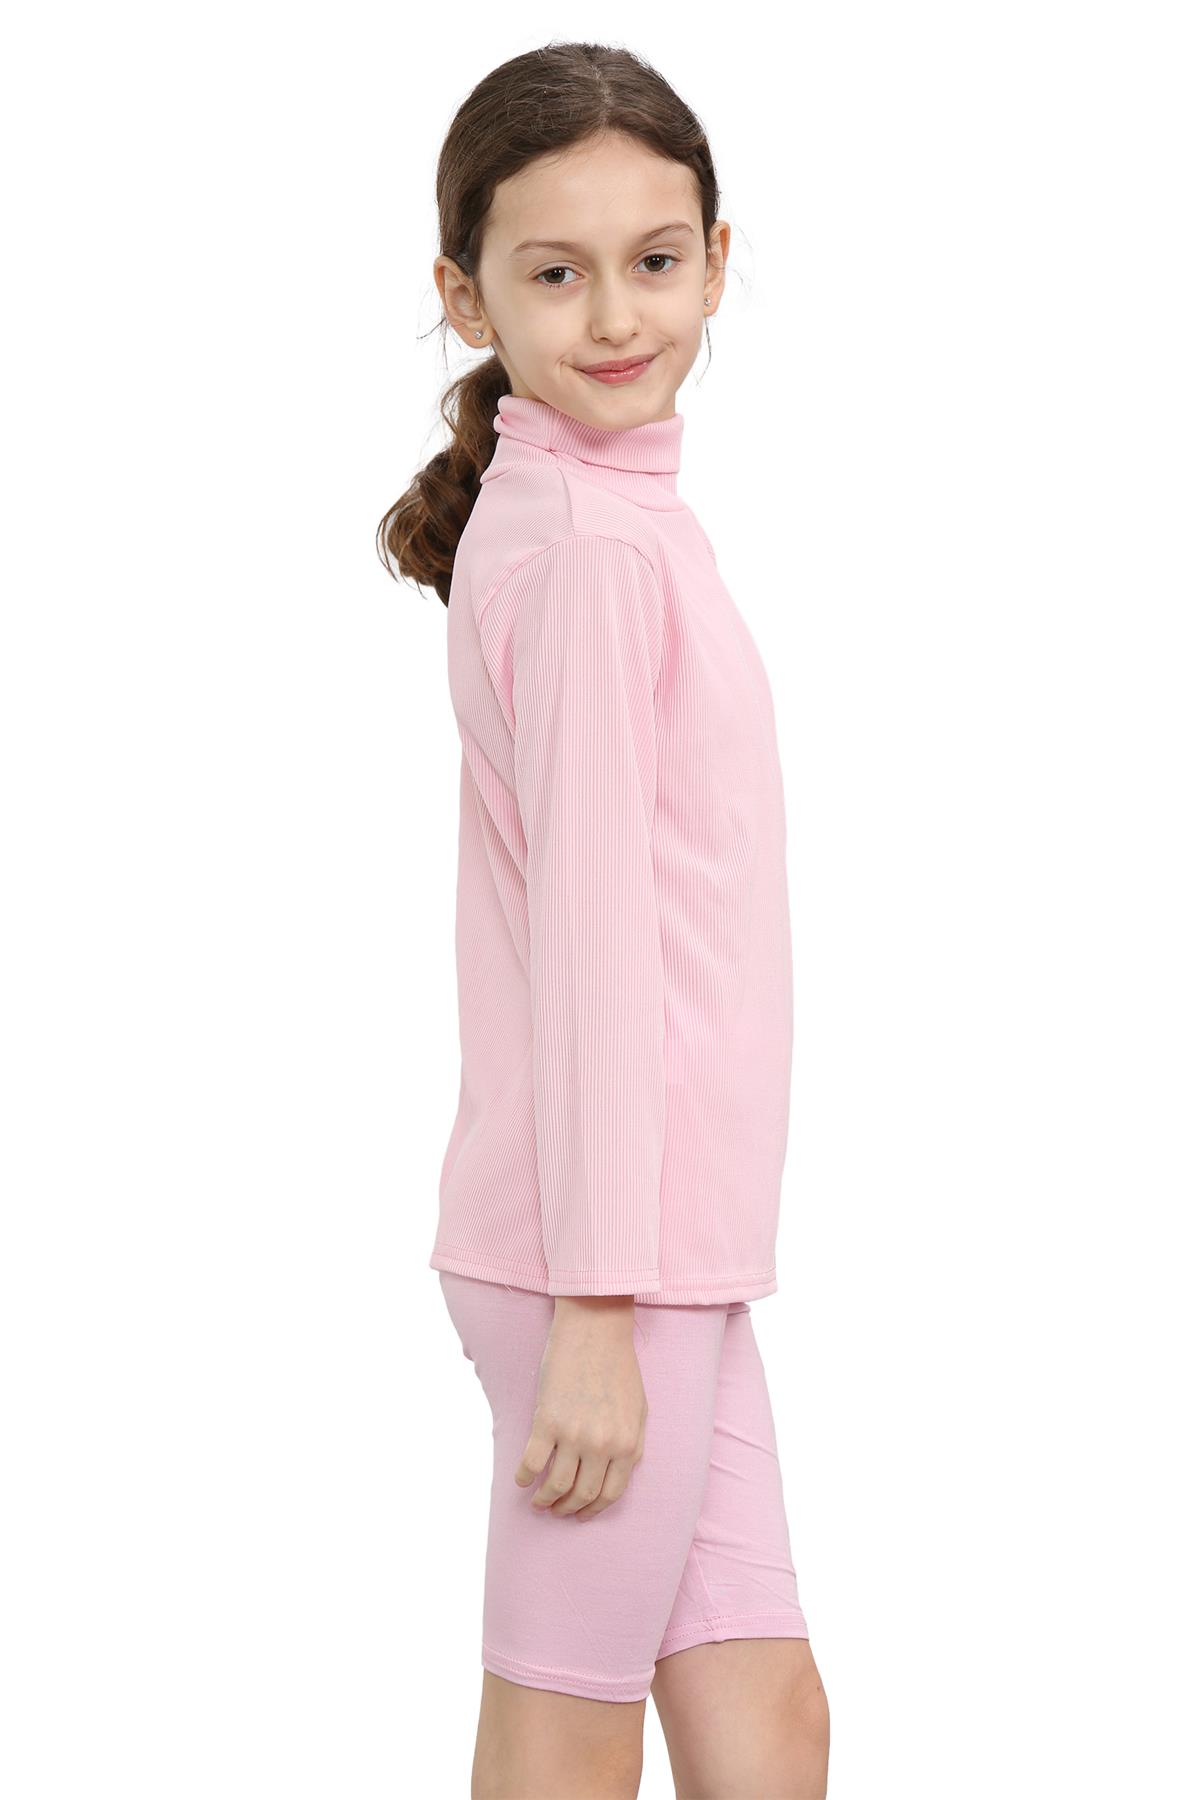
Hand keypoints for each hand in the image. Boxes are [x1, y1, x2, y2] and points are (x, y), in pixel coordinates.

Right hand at [514, 1296, 647, 1520]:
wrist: (595, 1330)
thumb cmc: (618, 1366)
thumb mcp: (638, 1410)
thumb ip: (630, 1444)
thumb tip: (616, 1473)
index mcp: (627, 1444)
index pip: (610, 1493)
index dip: (593, 1509)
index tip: (581, 1514)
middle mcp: (602, 1446)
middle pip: (582, 1494)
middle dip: (568, 1509)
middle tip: (557, 1510)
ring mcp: (574, 1435)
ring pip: (556, 1486)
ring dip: (545, 1500)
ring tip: (538, 1502)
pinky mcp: (547, 1422)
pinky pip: (532, 1463)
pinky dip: (524, 1478)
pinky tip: (521, 1480)